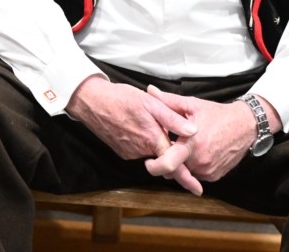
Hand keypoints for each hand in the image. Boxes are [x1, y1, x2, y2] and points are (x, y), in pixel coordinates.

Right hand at [66, 76, 202, 193]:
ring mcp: (130, 153)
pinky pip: (139, 151)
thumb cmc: (121, 98)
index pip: (173, 165)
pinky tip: (137, 126)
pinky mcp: (121, 151)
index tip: (197, 190)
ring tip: (147, 122)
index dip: (186, 179)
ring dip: (154, 143)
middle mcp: (141, 151)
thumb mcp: (150, 102)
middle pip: (162, 158)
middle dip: (168, 150)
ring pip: (150, 153)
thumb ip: (172, 118)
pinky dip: (142, 142)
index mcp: (152, 139)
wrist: (91, 102)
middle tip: (165, 130)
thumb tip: (193, 131)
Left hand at [145, 85, 274, 182]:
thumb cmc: (217, 114)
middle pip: (174, 170)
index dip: (154, 166)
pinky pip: (196, 175)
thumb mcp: (192, 104)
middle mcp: (200, 161)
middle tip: (166, 148)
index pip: (168, 164)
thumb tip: (150, 90)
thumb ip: (168, 101)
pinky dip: (191, 167)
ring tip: (181, 148)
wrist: (245, 126)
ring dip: (180, 164)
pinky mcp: (214, 176)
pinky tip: (193, 153)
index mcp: (191, 143)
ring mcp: (208, 171)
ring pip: (185, 173)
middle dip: (166, 162)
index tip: (148, 161)